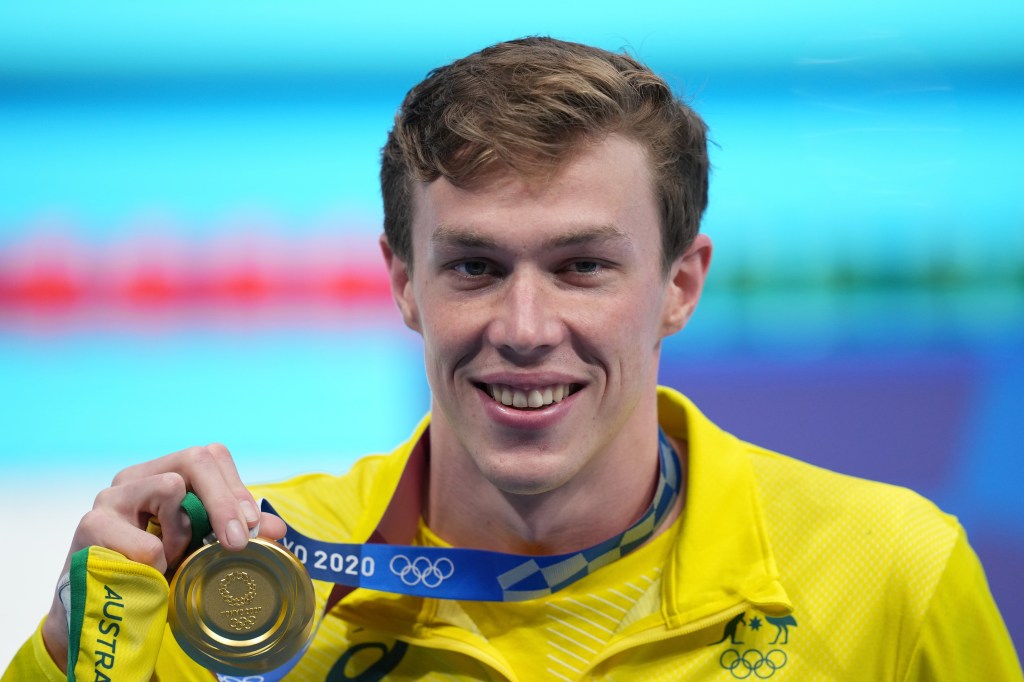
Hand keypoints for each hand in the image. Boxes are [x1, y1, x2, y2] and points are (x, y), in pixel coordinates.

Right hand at [40, 443, 286, 670]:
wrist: (98, 608)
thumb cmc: (152, 570)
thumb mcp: (198, 549)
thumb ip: (235, 533)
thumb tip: (277, 528)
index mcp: (161, 473)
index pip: (210, 456)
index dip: (236, 488)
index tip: (253, 527)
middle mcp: (134, 476)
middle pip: (195, 458)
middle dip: (225, 500)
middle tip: (238, 542)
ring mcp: (110, 497)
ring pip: (171, 490)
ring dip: (182, 535)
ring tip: (169, 560)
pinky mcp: (90, 526)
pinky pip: (147, 542)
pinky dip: (157, 566)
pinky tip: (144, 575)